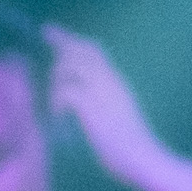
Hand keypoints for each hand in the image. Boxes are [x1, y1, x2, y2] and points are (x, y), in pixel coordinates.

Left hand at [43, 24, 166, 187]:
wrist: (145, 159)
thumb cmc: (132, 144)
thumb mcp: (117, 114)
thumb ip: (103, 101)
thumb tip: (84, 98)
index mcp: (116, 82)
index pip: (93, 52)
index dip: (72, 40)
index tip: (52, 31)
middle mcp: (111, 81)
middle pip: (82, 50)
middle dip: (61, 45)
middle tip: (46, 37)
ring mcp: (103, 92)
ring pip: (71, 66)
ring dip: (56, 80)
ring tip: (55, 103)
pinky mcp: (94, 108)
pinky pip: (67, 91)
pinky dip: (57, 101)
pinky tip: (58, 117)